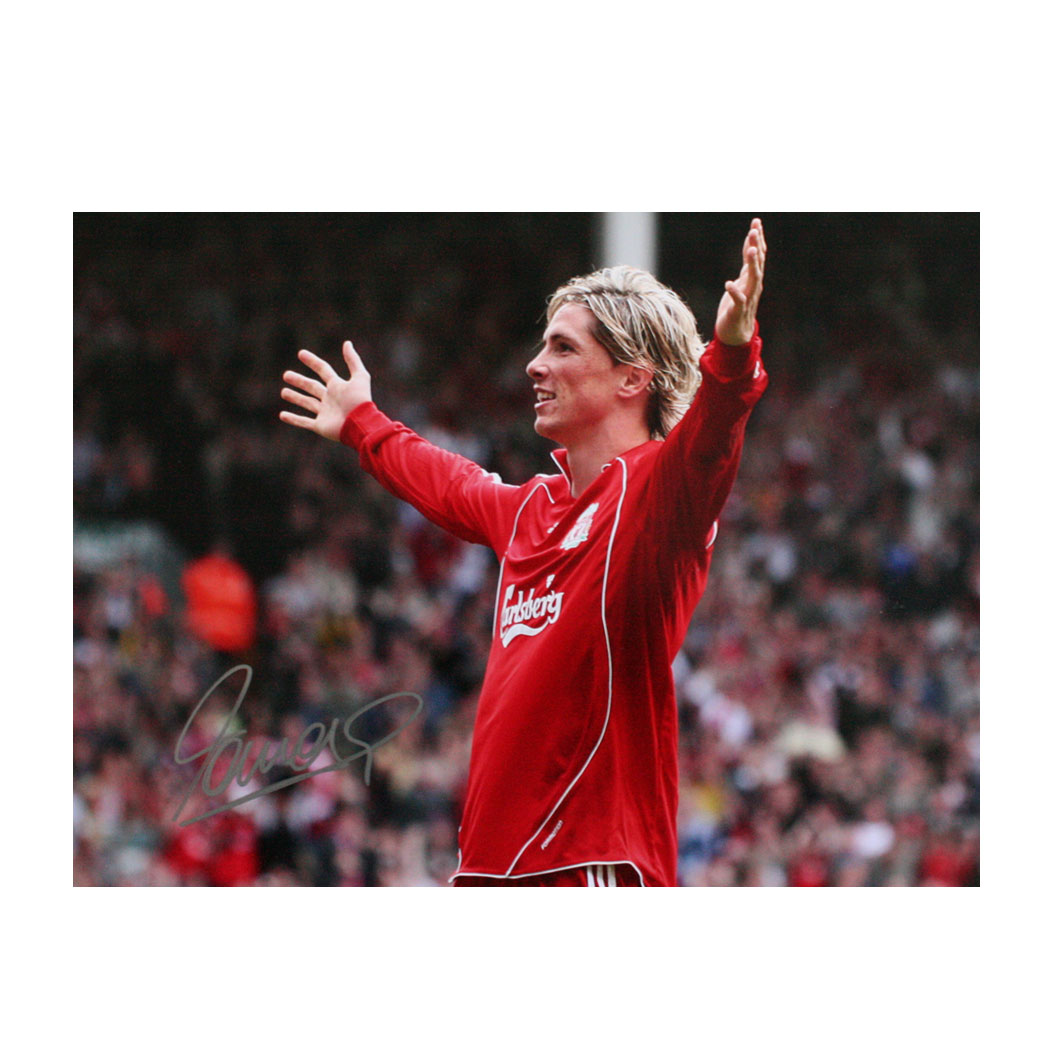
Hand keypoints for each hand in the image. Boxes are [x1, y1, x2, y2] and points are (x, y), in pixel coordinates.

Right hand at [279, 341, 371, 440]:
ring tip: (283, 392)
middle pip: (312, 387)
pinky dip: (293, 419)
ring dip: (295, 397)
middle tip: (286, 375)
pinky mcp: (321, 426)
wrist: (361, 424)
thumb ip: (353, 360)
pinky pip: (304, 422)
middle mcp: (330, 399)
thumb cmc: (360, 401)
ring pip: (307, 403)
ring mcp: (325, 413)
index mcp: (338, 386)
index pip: (323, 370)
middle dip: (299, 381)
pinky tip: (282, 415)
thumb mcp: (360, 377)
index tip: (301, 353)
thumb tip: (347, 343)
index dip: (313, 361)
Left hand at [715, 218, 765, 346]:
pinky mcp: (738, 311)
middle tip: (755, 230)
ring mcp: (747, 298)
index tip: (756, 222)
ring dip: (751, 264)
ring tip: (750, 250)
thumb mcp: (741, 283)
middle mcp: (753, 286)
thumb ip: (746, 267)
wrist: (735, 334)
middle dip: (756, 246)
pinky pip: (738, 301)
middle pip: (757, 263)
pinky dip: (734, 292)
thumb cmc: (736, 308)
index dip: (757, 239)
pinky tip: (729, 284)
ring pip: (752, 279)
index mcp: (752, 279)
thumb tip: (750, 248)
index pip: (757, 255)